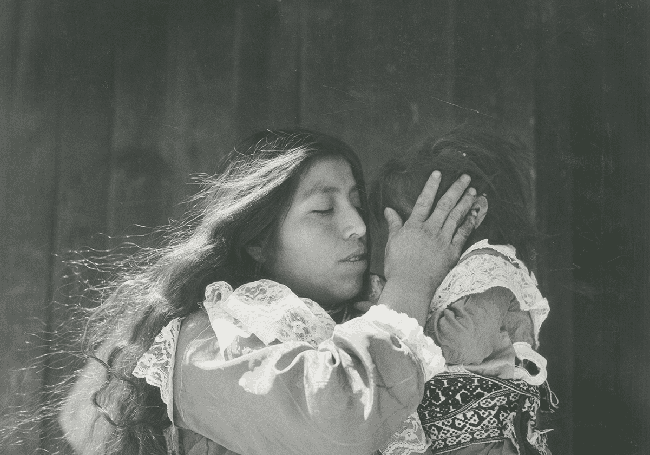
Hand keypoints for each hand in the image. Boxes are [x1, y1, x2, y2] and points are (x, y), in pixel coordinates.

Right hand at [380, 172, 477, 322]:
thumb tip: (388, 210)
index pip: (423, 200)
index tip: (438, 173)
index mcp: (414, 226)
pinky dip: (470, 223)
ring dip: (466, 203)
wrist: (410, 286)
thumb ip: (393, 224)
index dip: (431, 186)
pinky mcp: (452, 252)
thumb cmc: (397, 266)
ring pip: (456, 217)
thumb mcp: (392, 242)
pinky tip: (475, 214)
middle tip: (466, 177)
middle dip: (456, 189)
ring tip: (473, 192)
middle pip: (445, 205)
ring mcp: (443, 240)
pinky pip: (463, 234)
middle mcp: (430, 229)